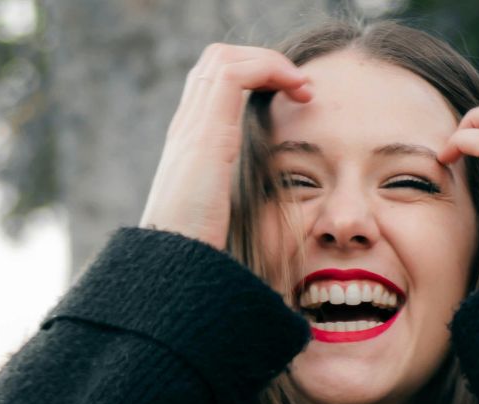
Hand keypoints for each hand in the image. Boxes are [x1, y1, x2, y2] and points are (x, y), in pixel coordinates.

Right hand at [139, 44, 311, 249]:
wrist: (175, 269)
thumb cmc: (204, 256)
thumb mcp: (226, 223)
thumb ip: (241, 209)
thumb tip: (274, 228)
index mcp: (191, 145)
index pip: (215, 85)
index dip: (254, 77)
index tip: (293, 99)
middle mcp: (186, 128)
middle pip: (216, 62)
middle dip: (263, 63)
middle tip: (301, 88)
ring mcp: (191, 128)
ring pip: (224, 59)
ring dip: (271, 63)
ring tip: (303, 87)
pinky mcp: (205, 134)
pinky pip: (234, 73)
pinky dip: (269, 69)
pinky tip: (297, 91)